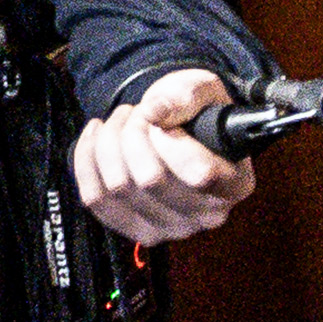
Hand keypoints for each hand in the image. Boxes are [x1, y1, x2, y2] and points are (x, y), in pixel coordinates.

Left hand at [68, 66, 256, 247]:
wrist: (182, 134)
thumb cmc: (198, 113)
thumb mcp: (203, 90)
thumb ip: (187, 95)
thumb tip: (156, 111)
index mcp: (235, 184)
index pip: (199, 174)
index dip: (169, 139)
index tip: (163, 117)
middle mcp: (208, 216)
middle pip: (149, 179)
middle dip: (132, 132)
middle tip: (137, 112)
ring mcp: (172, 230)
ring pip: (118, 186)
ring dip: (108, 141)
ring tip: (120, 120)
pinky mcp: (137, 231)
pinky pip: (95, 198)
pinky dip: (86, 159)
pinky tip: (95, 134)